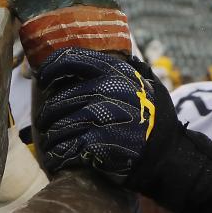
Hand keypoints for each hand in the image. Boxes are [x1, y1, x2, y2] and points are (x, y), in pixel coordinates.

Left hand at [37, 48, 211, 212]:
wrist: (169, 156)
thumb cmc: (156, 119)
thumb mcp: (149, 86)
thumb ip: (130, 70)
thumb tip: (116, 56)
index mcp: (117, 72)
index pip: (73, 60)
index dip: (52, 67)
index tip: (42, 77)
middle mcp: (110, 89)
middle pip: (62, 97)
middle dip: (49, 113)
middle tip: (44, 122)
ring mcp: (106, 115)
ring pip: (63, 123)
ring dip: (52, 135)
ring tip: (49, 142)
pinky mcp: (102, 142)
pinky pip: (70, 144)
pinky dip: (61, 151)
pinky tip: (59, 155)